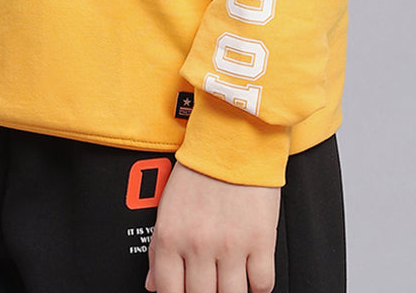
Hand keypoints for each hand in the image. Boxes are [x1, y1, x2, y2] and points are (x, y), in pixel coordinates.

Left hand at [145, 162, 279, 292]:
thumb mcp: (168, 205)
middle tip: (208, 284)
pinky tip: (250, 277)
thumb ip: (158, 249)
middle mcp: (199, 244)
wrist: (234, 138)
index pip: (169, 292)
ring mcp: (231, 246)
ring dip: (230, 292)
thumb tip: (153, 284)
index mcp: (172, 236)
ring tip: (228, 282)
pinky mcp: (260, 241)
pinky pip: (261, 284)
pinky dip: (257, 287)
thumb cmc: (201, 168)